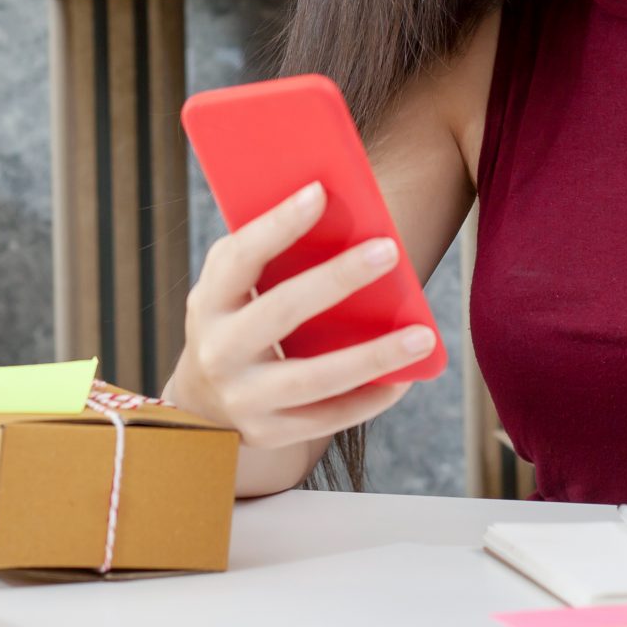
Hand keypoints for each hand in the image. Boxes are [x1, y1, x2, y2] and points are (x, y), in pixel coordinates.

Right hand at [164, 181, 432, 450]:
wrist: (203, 406)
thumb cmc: (234, 323)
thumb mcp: (231, 290)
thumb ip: (265, 256)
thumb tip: (335, 210)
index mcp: (209, 302)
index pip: (239, 258)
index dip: (277, 225)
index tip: (319, 192)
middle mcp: (218, 352)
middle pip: (281, 313)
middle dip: (336, 279)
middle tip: (388, 250)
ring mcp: (242, 398)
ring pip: (313, 378)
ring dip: (372, 356)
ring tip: (422, 335)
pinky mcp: (269, 433)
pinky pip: (327, 418)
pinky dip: (369, 398)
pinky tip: (405, 378)